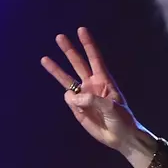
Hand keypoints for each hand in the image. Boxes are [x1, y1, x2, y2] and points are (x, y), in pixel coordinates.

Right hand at [41, 27, 156, 167]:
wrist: (120, 137)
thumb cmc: (122, 120)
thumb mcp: (112, 108)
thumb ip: (93, 100)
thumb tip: (72, 96)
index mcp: (105, 80)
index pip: (95, 58)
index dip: (88, 44)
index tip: (81, 30)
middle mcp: (92, 84)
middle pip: (78, 63)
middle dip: (69, 50)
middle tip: (60, 37)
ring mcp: (84, 95)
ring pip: (67, 79)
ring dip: (57, 69)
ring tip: (44, 59)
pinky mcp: (77, 107)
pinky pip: (69, 99)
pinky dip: (72, 102)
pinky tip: (81, 108)